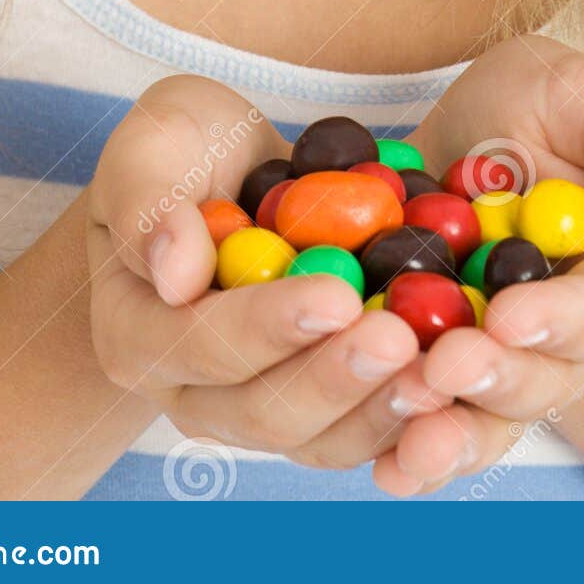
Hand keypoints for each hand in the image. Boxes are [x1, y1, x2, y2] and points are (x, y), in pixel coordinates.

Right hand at [87, 75, 446, 471]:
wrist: (220, 171)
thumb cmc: (181, 149)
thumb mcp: (153, 143)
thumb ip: (148, 201)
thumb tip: (172, 271)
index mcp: (133, 332)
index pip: (199, 344)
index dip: (268, 327)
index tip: (336, 297)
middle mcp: (187, 391)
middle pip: (262, 412)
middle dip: (335, 379)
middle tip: (399, 338)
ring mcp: (251, 408)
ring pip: (316, 439)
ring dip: (379, 410)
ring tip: (435, 371)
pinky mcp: (311, 408)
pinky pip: (357, 430)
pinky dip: (404, 413)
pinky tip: (450, 384)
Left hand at [369, 35, 583, 495]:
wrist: (485, 124)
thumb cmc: (554, 105)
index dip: (562, 319)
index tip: (511, 316)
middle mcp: (572, 336)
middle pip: (543, 378)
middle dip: (494, 379)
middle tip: (443, 365)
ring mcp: (508, 359)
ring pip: (487, 415)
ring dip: (448, 432)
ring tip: (406, 444)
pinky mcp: (445, 363)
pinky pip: (431, 416)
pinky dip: (404, 441)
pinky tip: (381, 467)